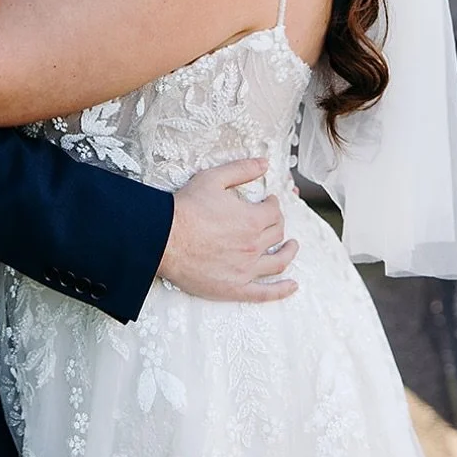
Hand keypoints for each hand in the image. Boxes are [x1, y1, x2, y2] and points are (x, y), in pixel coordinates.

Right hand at [158, 158, 298, 302]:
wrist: (164, 239)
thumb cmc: (186, 209)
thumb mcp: (213, 179)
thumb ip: (241, 170)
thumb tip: (264, 163)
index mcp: (252, 220)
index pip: (274, 211)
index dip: (273, 204)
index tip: (269, 201)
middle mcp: (254, 245)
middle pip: (277, 234)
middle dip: (278, 223)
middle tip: (273, 220)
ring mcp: (246, 269)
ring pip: (278, 262)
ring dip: (289, 253)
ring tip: (292, 247)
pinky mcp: (236, 288)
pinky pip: (265, 293)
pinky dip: (282, 291)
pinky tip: (292, 287)